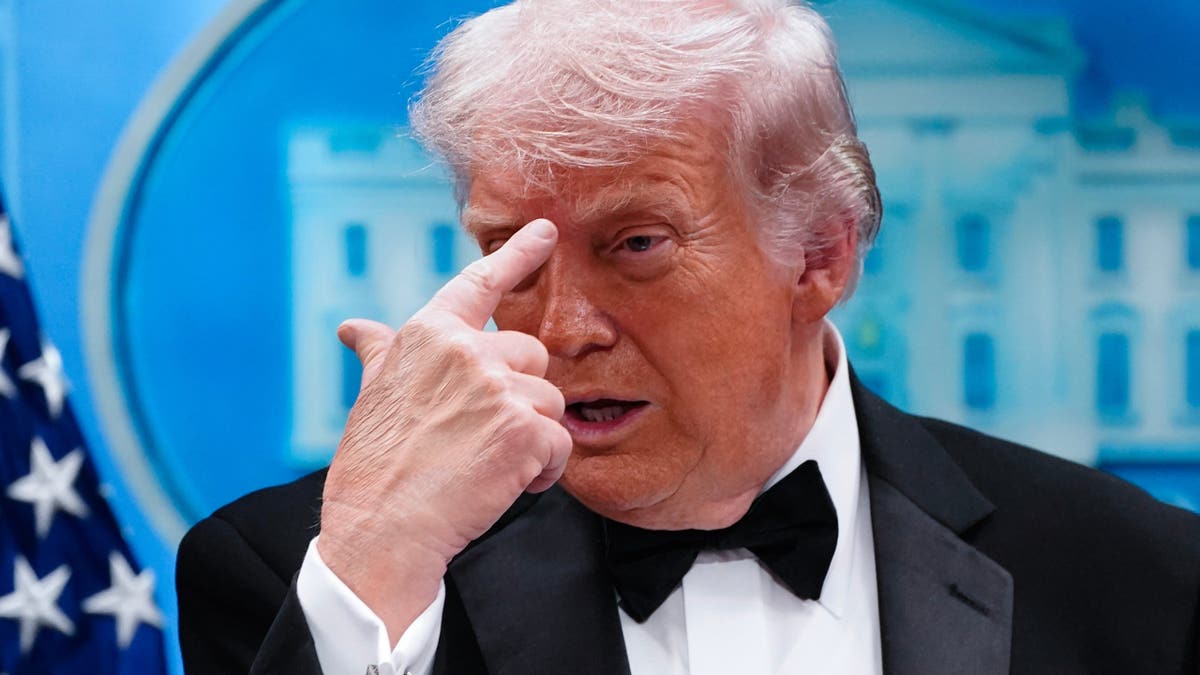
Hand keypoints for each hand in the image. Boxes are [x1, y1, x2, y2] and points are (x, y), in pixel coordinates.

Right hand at [317, 218, 571, 641]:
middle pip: (531, 357)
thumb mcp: (372, 396)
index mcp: (428, 335)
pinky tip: (507, 484)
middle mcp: (465, 351)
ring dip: (532, 437)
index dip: (517, 254)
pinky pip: (560, 443)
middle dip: (519, 397)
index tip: (545, 231)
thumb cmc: (374, 466)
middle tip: (483, 436)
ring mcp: (498, 387)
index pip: (479, 285)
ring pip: (550, 401)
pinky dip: (544, 469)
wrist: (381, 527)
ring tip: (489, 465)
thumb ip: (381, 354)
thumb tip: (355, 328)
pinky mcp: (524, 429)